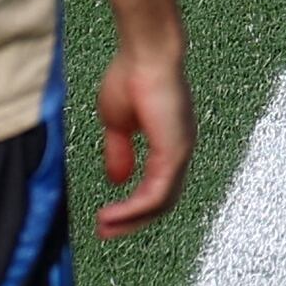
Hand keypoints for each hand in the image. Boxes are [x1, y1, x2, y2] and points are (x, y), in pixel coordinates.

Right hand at [95, 33, 196, 235]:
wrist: (144, 53)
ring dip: (131, 220)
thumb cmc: (132, 76)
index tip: (107, 218)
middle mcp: (180, 150)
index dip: (134, 207)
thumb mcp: (118, 123)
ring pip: (161, 202)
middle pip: (162, 201)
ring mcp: (181, 151)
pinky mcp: (175, 151)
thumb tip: (118, 180)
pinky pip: (156, 193)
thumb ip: (120, 152)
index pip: (158, 187)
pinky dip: (134, 209)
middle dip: (133, 221)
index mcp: (170, 143)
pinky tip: (111, 215)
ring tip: (104, 228)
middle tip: (105, 232)